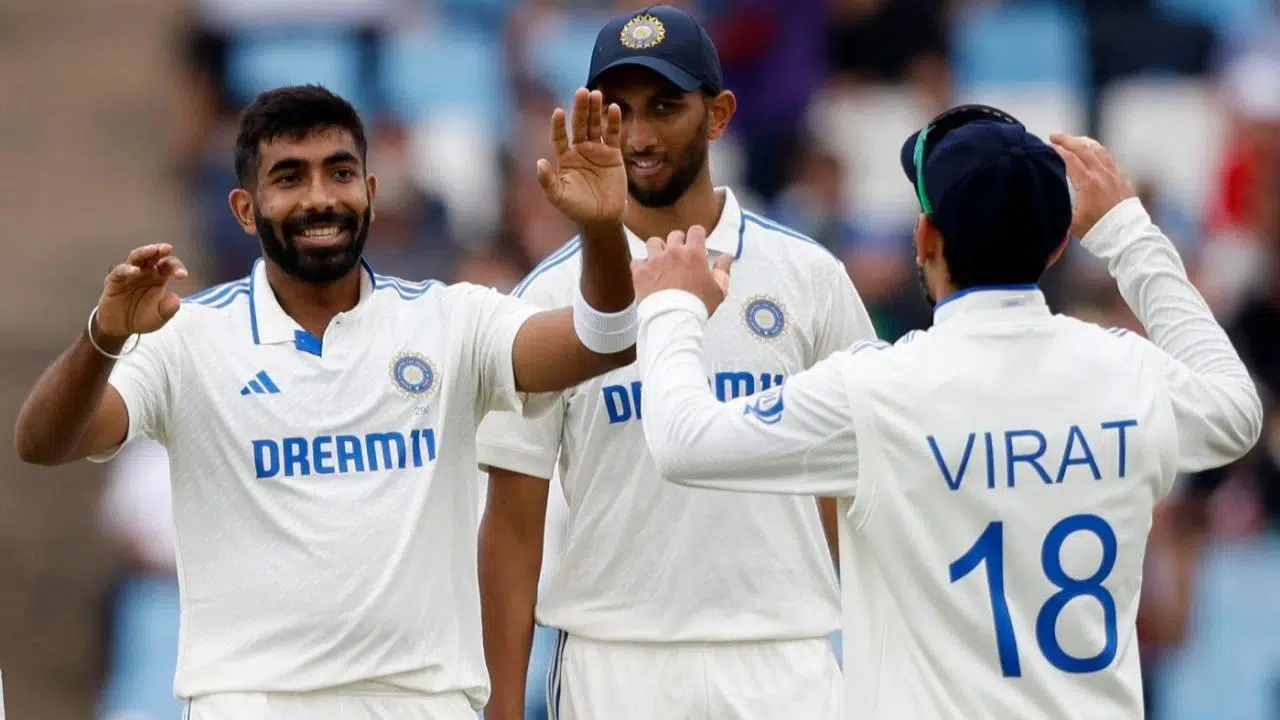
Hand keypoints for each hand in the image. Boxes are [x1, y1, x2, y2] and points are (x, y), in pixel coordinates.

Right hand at [95, 243, 188, 338]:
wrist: (120, 327)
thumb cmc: (142, 317)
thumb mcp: (160, 317)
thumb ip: (169, 308)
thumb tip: (175, 298)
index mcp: (159, 277)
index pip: (169, 266)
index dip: (177, 267)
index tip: (182, 275)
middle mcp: (145, 272)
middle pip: (153, 256)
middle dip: (160, 250)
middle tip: (167, 248)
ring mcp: (130, 274)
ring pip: (136, 257)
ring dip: (145, 252)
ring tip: (153, 250)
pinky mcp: (114, 280)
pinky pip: (120, 271)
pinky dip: (127, 269)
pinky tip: (134, 270)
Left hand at [538, 88, 625, 228]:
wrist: (601, 218)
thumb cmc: (577, 208)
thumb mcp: (558, 197)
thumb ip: (548, 181)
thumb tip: (540, 163)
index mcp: (564, 157)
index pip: (560, 136)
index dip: (559, 125)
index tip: (558, 112)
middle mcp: (580, 150)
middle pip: (579, 125)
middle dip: (580, 109)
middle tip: (581, 91)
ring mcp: (597, 150)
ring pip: (595, 126)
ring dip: (596, 110)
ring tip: (596, 94)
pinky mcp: (613, 155)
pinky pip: (613, 134)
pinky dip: (613, 122)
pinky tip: (613, 108)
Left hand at [631, 225, 732, 314]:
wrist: (674, 319)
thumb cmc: (698, 306)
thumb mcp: (719, 289)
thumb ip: (723, 269)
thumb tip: (727, 256)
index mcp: (693, 253)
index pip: (695, 231)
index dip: (697, 235)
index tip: (696, 242)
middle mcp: (673, 252)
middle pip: (674, 235)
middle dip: (678, 243)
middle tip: (680, 256)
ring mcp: (655, 260)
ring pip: (654, 243)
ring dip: (658, 249)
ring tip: (661, 261)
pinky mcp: (640, 272)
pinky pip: (637, 261)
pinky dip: (641, 266)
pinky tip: (647, 274)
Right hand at [1048, 133, 1136, 238]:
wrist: (1127, 236)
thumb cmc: (1098, 231)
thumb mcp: (1072, 222)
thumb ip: (1061, 206)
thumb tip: (1047, 197)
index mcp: (1088, 183)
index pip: (1070, 159)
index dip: (1057, 150)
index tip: (1047, 145)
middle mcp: (1102, 174)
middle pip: (1083, 148)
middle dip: (1067, 139)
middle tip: (1054, 135)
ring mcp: (1114, 174)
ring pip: (1098, 149)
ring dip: (1082, 141)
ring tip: (1072, 139)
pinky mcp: (1122, 178)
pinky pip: (1108, 157)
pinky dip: (1096, 149)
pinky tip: (1091, 149)